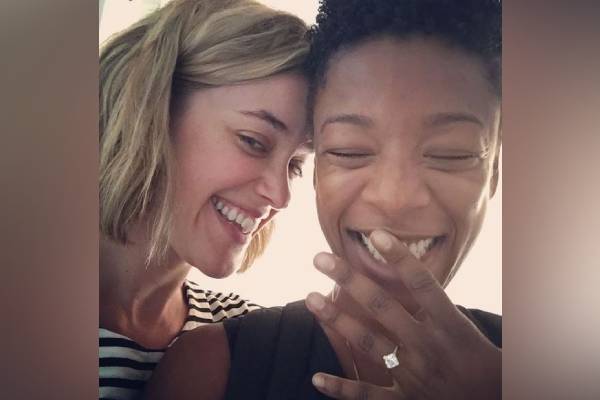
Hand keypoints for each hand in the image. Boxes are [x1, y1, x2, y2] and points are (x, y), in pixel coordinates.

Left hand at [305, 230, 500, 399]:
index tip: (376, 233)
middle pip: (383, 307)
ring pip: (368, 343)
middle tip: (320, 258)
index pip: (422, 284)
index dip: (399, 258)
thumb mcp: (472, 332)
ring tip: (311, 299)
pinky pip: (367, 396)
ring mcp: (413, 375)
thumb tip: (416, 279)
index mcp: (450, 326)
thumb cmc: (487, 368)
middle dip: (350, 280)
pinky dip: (341, 388)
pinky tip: (316, 378)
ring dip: (336, 320)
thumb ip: (442, 308)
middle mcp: (427, 346)